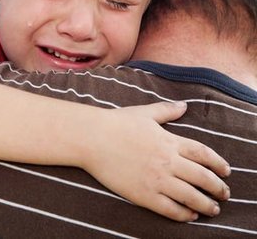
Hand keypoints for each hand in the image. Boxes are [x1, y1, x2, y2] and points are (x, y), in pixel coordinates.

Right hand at [82, 101, 230, 221]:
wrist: (93, 138)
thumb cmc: (117, 123)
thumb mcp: (145, 113)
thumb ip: (167, 110)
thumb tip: (184, 105)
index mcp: (169, 140)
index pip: (203, 154)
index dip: (218, 164)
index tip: (226, 172)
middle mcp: (167, 161)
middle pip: (202, 177)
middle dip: (218, 187)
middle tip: (224, 194)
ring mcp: (156, 179)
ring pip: (191, 197)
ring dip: (206, 205)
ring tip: (213, 209)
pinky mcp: (143, 194)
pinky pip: (170, 209)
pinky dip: (183, 214)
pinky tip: (190, 215)